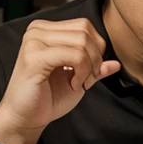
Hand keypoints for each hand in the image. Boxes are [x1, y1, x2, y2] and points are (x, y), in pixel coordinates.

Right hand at [0, 18, 120, 143]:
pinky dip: (81, 72)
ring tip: (78, 83)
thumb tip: (116, 63)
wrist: (26, 118)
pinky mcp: (34, 56)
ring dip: (88, 67)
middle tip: (86, 80)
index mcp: (46, 30)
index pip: (85, 26)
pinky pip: (75, 55)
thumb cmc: (47, 98)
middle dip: (95, 59)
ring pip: (82, 42)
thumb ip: (95, 68)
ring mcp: (34, 41)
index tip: (90, 72)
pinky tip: (73, 85)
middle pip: (85, 32)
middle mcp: (37, 30)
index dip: (97, 49)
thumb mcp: (78, 78)